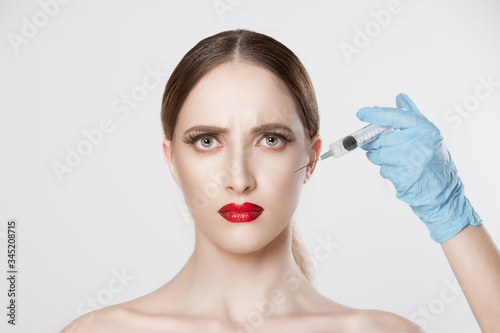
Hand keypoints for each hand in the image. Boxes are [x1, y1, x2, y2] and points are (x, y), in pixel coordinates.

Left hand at [356, 93, 481, 242]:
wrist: (442, 189)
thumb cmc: (432, 159)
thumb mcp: (427, 134)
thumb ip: (411, 115)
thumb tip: (399, 98)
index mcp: (425, 129)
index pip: (396, 116)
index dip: (376, 114)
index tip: (361, 113)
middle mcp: (420, 144)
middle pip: (383, 139)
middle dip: (374, 144)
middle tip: (373, 145)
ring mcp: (413, 162)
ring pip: (379, 156)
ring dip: (378, 158)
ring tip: (391, 160)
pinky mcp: (405, 178)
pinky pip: (383, 171)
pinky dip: (386, 171)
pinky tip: (398, 171)